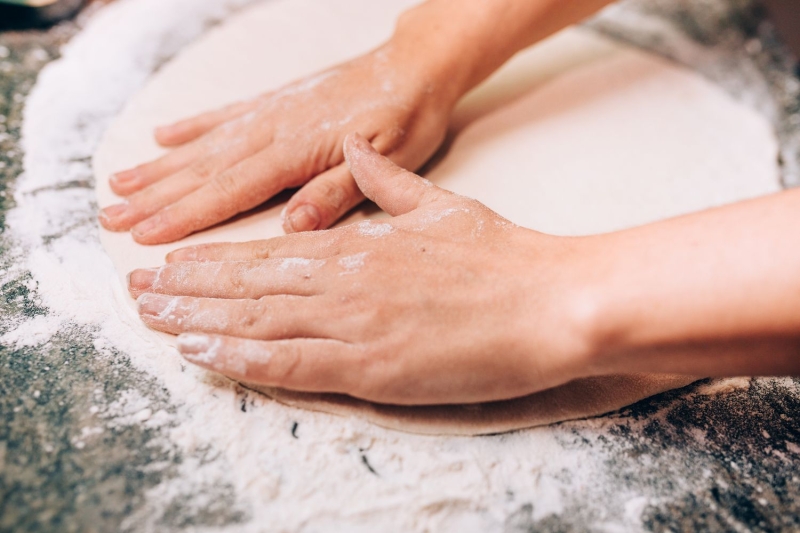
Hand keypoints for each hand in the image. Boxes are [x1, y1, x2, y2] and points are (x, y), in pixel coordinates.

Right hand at [99, 43, 454, 243]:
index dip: (185, 215)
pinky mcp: (276, 101)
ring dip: (160, 166)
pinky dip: (192, 127)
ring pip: (204, 144)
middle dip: (156, 197)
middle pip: (204, 170)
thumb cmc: (406, 119)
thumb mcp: (388, 164)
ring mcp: (270, 113)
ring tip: (119, 184)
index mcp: (297, 152)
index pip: (230, 190)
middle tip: (109, 218)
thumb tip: (292, 227)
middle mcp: (273, 130)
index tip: (144, 237)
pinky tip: (164, 136)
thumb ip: (337, 193)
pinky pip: (225, 115)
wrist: (415, 67)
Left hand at [127, 134, 594, 404]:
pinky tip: (200, 354)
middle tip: (136, 289)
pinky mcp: (371, 368)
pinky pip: (288, 364)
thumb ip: (387, 181)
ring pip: (254, 321)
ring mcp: (354, 324)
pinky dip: (237, 359)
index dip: (212, 257)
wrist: (553, 301)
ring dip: (196, 320)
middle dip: (186, 287)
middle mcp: (345, 281)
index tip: (173, 260)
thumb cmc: (503, 256)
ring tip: (150, 319)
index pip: (267, 251)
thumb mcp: (441, 205)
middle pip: (247, 283)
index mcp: (360, 245)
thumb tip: (354, 151)